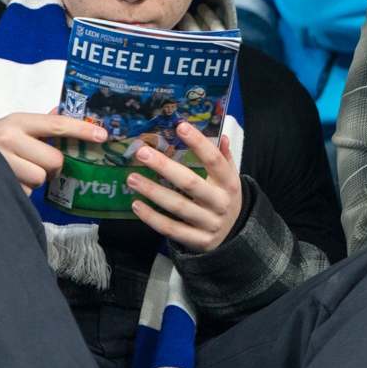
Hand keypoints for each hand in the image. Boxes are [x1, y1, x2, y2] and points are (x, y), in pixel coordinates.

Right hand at [0, 111, 105, 192]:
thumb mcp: (16, 126)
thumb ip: (42, 123)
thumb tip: (67, 112)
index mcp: (19, 121)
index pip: (57, 125)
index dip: (82, 130)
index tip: (102, 136)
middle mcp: (10, 138)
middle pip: (54, 160)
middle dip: (53, 167)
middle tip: (40, 163)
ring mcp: (3, 162)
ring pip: (41, 178)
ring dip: (36, 179)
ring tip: (20, 171)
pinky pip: (27, 192)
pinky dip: (23, 190)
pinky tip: (10, 180)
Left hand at [126, 121, 243, 252]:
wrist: (234, 237)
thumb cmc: (224, 199)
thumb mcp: (229, 179)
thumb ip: (224, 158)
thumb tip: (222, 135)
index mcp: (229, 184)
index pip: (214, 160)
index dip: (198, 143)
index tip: (180, 126)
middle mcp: (220, 203)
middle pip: (190, 183)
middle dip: (165, 167)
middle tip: (143, 153)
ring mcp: (209, 224)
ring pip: (177, 207)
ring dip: (152, 191)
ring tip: (132, 178)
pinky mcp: (197, 241)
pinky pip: (171, 229)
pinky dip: (152, 217)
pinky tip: (137, 205)